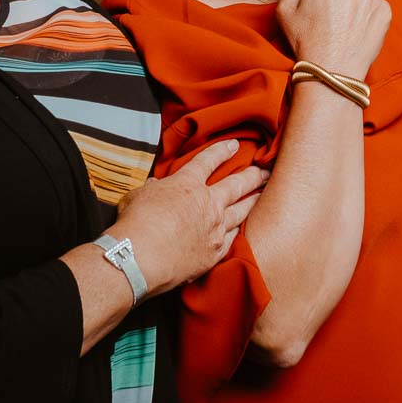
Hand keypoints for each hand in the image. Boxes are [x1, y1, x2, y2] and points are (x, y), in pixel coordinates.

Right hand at [114, 139, 266, 295]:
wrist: (140, 257)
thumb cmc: (135, 223)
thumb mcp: (138, 196)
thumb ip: (151, 190)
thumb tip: (154, 186)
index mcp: (188, 184)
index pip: (209, 160)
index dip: (222, 151)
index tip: (234, 145)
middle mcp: (208, 203)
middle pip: (237, 184)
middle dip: (254, 175)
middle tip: (265, 170)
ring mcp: (215, 228)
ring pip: (242, 211)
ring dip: (254, 201)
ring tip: (263, 196)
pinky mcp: (215, 253)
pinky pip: (233, 238)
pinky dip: (239, 232)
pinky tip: (244, 229)